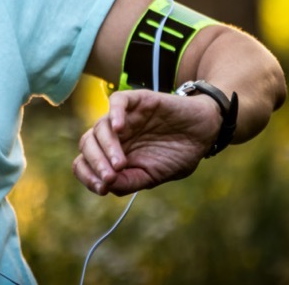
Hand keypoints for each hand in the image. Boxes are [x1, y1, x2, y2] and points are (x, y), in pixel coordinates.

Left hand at [72, 89, 221, 196]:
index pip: (84, 162)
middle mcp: (113, 135)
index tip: (101, 188)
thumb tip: (106, 186)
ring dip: (107, 147)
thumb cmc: (177, 155)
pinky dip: (114, 113)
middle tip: (111, 177)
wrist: (204, 134)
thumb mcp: (153, 176)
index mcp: (112, 154)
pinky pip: (117, 101)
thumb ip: (129, 181)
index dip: (87, 175)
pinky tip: (120, 128)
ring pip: (99, 126)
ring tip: (120, 163)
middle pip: (86, 144)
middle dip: (95, 163)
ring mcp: (124, 117)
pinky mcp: (138, 100)